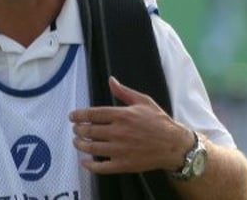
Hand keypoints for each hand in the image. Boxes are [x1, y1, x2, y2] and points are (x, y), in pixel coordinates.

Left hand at [69, 76, 193, 173]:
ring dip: (80, 145)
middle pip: (89, 131)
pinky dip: (89, 165)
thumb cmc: (159, 122)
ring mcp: (120, 149)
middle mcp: (118, 132)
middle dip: (78, 130)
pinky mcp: (123, 164)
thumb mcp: (144, 101)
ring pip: (91, 148)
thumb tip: (111, 80)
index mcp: (122, 115)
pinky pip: (100, 166)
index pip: (93, 114)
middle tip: (76, 129)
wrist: (173, 144)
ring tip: (77, 142)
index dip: (79, 115)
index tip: (72, 117)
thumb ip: (124, 92)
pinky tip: (85, 162)